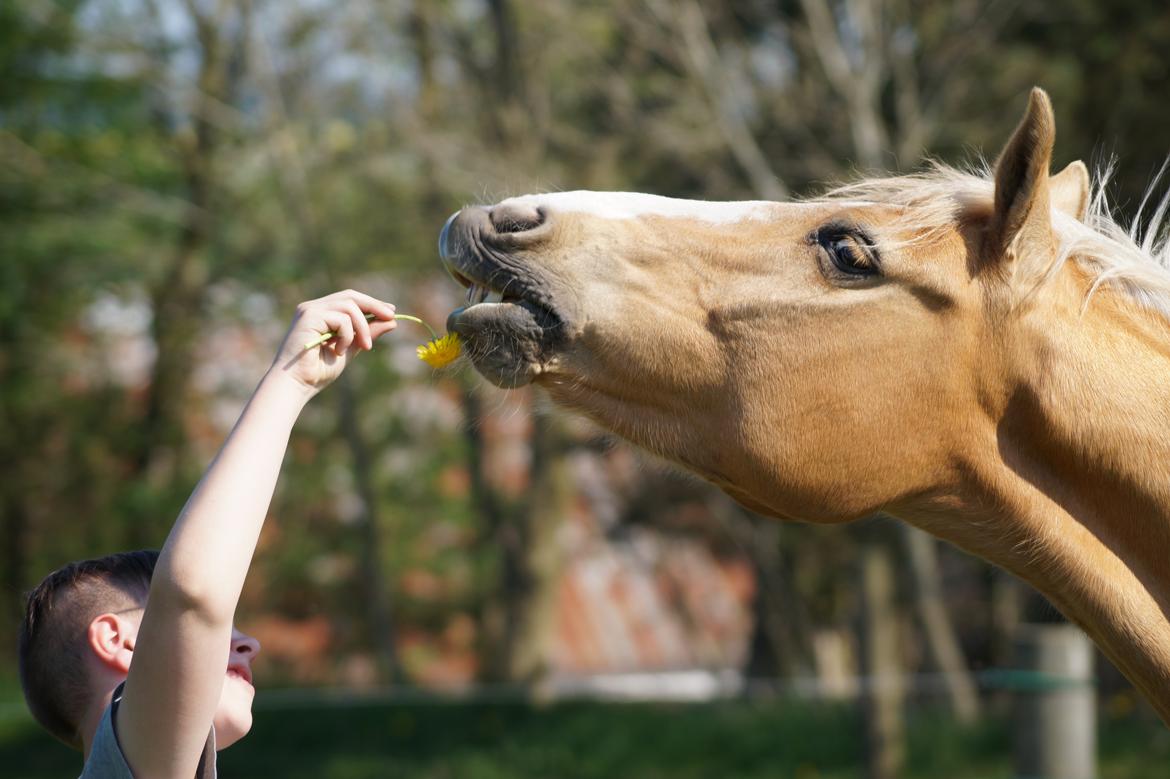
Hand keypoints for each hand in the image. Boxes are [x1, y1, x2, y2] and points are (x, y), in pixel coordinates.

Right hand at [271, 290, 396, 393]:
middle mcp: (313, 307)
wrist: (296, 384)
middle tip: (391, 317)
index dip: (371, 303)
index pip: (350, 300)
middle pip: (350, 296)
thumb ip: (367, 334)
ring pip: (349, 306)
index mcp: (321, 313)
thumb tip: (392, 322)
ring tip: (364, 347)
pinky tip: (338, 351)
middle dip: (374, 305)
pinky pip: (341, 318)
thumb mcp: (350, 349)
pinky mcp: (309, 316)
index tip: (391, 312)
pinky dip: (347, 335)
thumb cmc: (318, 372)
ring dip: (362, 328)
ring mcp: (310, 310)